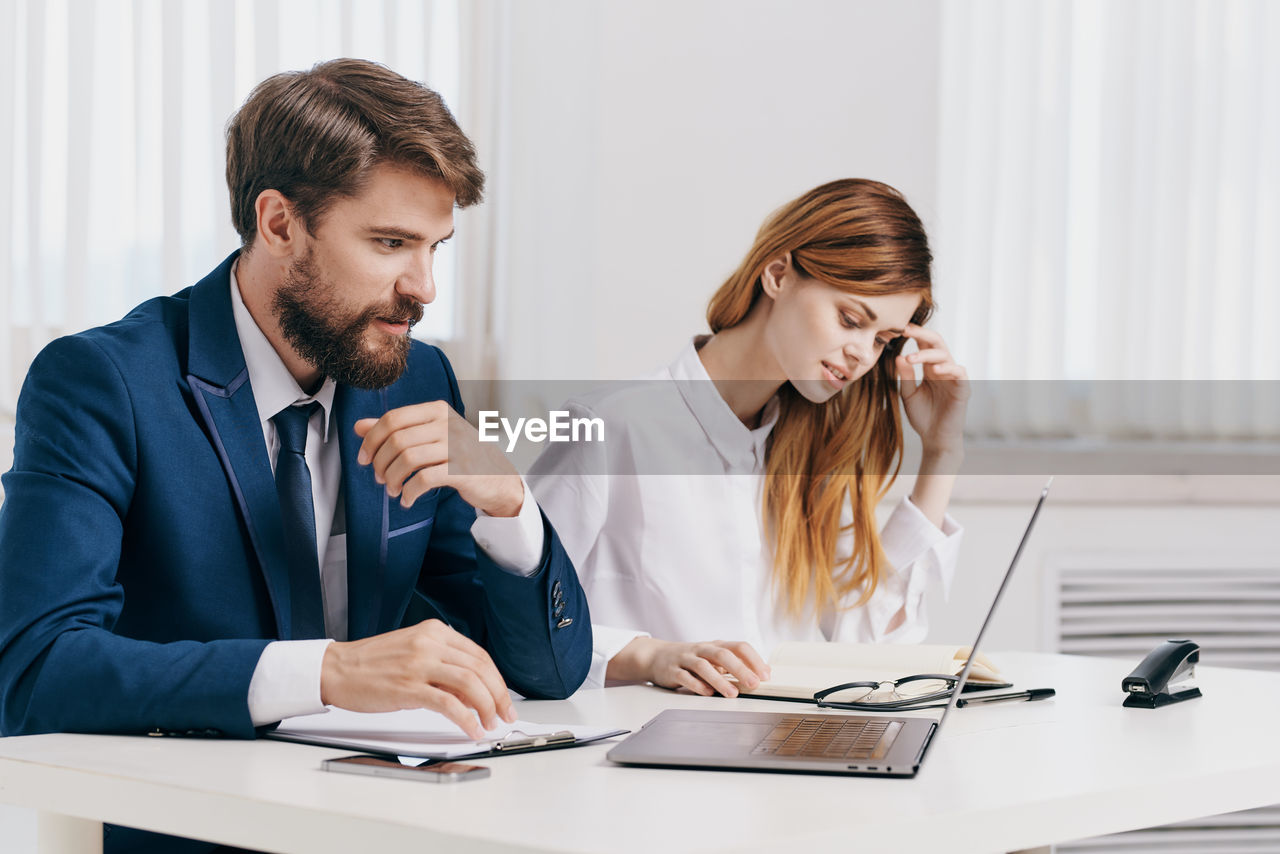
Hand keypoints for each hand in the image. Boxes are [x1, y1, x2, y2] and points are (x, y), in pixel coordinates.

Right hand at [320, 619, 516, 739]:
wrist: (336, 669)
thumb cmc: (371, 664)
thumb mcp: (414, 653)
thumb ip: (444, 667)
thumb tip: (474, 692)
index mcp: (434, 631)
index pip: (479, 655)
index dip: (497, 680)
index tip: (504, 698)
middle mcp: (430, 643)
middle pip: (480, 668)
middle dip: (499, 695)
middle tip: (505, 715)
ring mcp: (419, 663)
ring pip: (470, 683)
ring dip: (487, 707)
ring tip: (489, 724)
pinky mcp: (408, 687)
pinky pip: (448, 703)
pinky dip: (466, 719)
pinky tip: (471, 729)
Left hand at [355, 401, 523, 515]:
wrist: (498, 478)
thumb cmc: (461, 455)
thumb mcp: (430, 436)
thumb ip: (396, 429)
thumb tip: (359, 426)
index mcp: (437, 410)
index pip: (393, 419)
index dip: (372, 440)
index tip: (364, 458)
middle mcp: (447, 424)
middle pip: (397, 440)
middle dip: (381, 463)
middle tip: (380, 478)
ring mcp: (457, 447)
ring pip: (408, 460)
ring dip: (393, 479)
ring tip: (393, 489)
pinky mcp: (462, 470)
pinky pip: (423, 480)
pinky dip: (409, 492)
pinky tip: (407, 499)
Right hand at [608, 637, 771, 697]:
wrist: (657, 656)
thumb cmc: (691, 659)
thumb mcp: (714, 658)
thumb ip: (737, 663)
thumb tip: (764, 672)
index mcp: (715, 645)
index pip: (738, 646)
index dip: (753, 659)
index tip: (765, 675)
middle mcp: (702, 649)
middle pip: (723, 655)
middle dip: (740, 669)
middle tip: (754, 684)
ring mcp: (686, 659)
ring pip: (704, 666)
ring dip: (719, 680)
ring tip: (732, 694)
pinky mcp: (673, 671)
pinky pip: (685, 677)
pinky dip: (697, 685)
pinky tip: (707, 693)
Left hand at [895, 324, 969, 458]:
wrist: (935, 439)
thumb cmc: (923, 417)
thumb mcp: (908, 395)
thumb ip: (905, 376)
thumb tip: (899, 356)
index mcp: (930, 368)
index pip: (925, 345)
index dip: (915, 334)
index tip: (899, 328)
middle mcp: (943, 369)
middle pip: (937, 343)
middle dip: (922, 334)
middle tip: (906, 329)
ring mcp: (954, 378)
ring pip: (945, 355)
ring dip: (927, 355)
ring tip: (911, 358)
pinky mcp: (962, 388)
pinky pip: (959, 372)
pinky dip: (948, 368)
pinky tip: (935, 370)